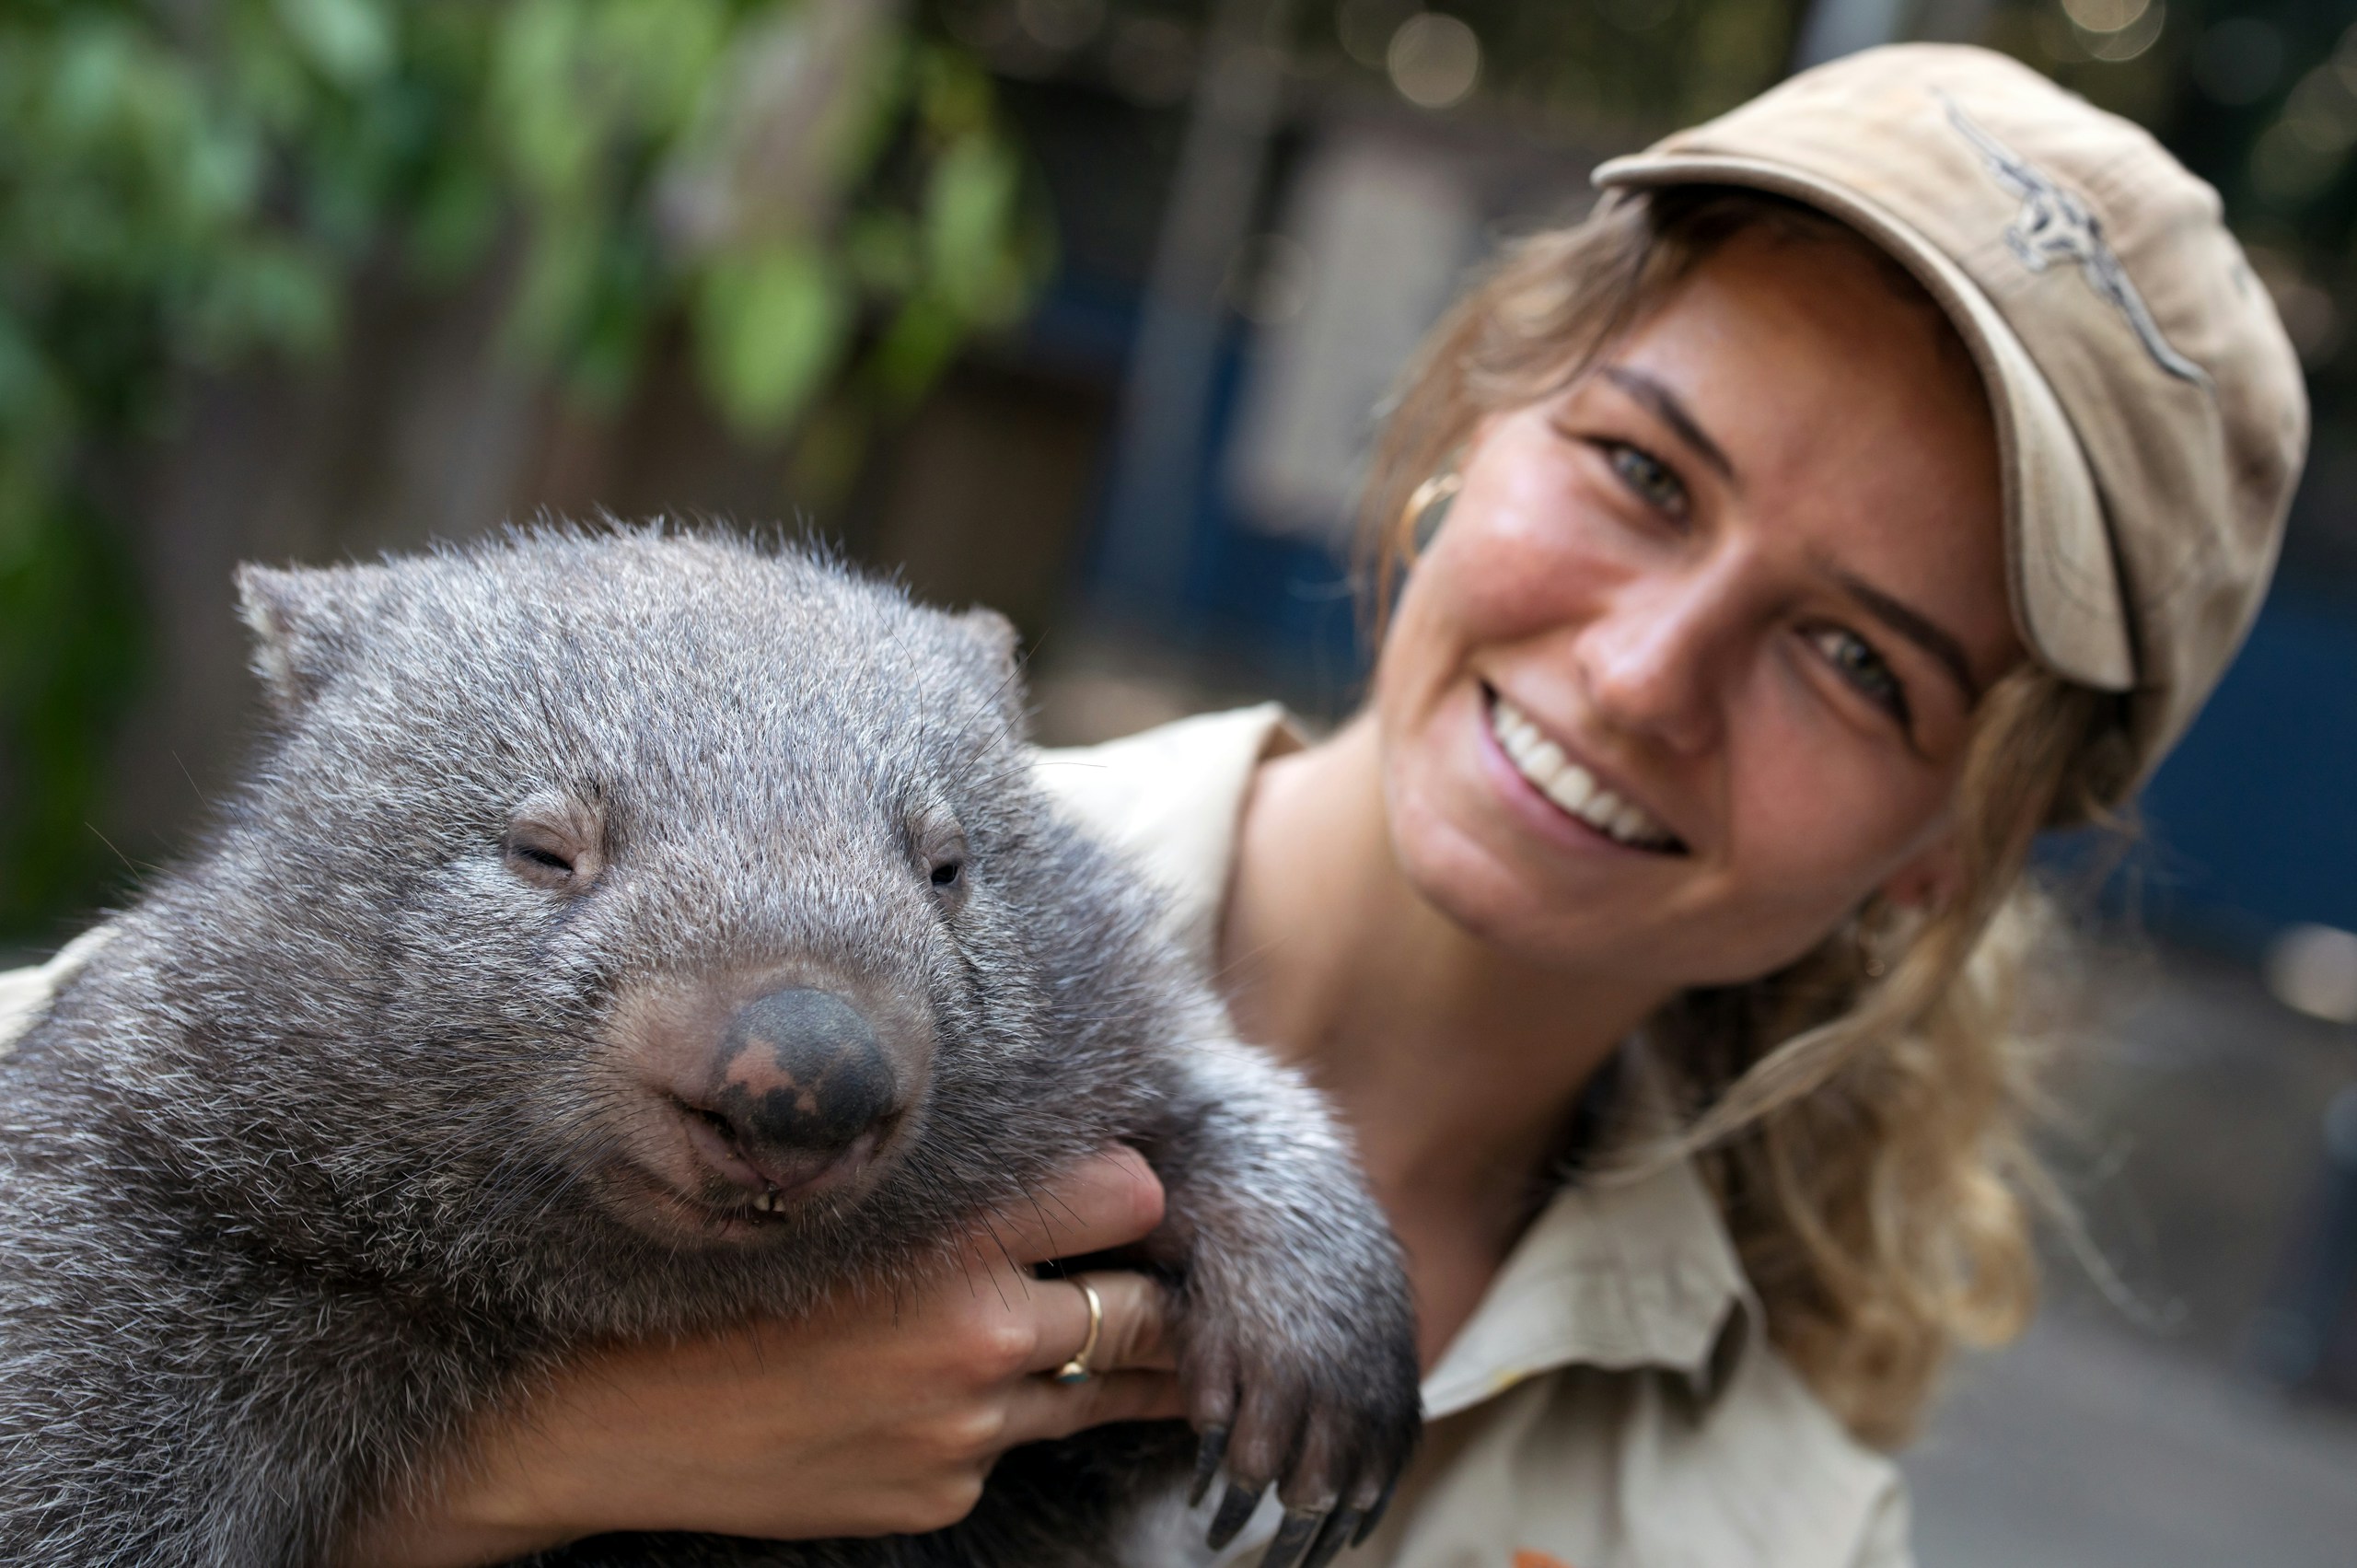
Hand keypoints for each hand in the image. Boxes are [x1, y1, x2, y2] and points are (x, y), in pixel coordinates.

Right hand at [347, 1147, 1181, 1567]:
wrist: (597, 1421)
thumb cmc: (706, 1281)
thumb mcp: (836, 1200)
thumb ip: (953, 1187)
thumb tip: (1066, 1166)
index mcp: (951, 1236)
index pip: (1130, 1193)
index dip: (1136, 1191)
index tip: (1129, 1191)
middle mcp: (977, 1335)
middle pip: (1146, 1310)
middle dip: (1158, 1291)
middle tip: (1160, 1273)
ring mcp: (964, 1430)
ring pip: (1099, 1388)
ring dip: (1114, 1362)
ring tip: (1130, 1338)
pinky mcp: (940, 1495)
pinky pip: (1008, 1448)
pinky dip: (994, 1420)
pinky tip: (929, 1394)